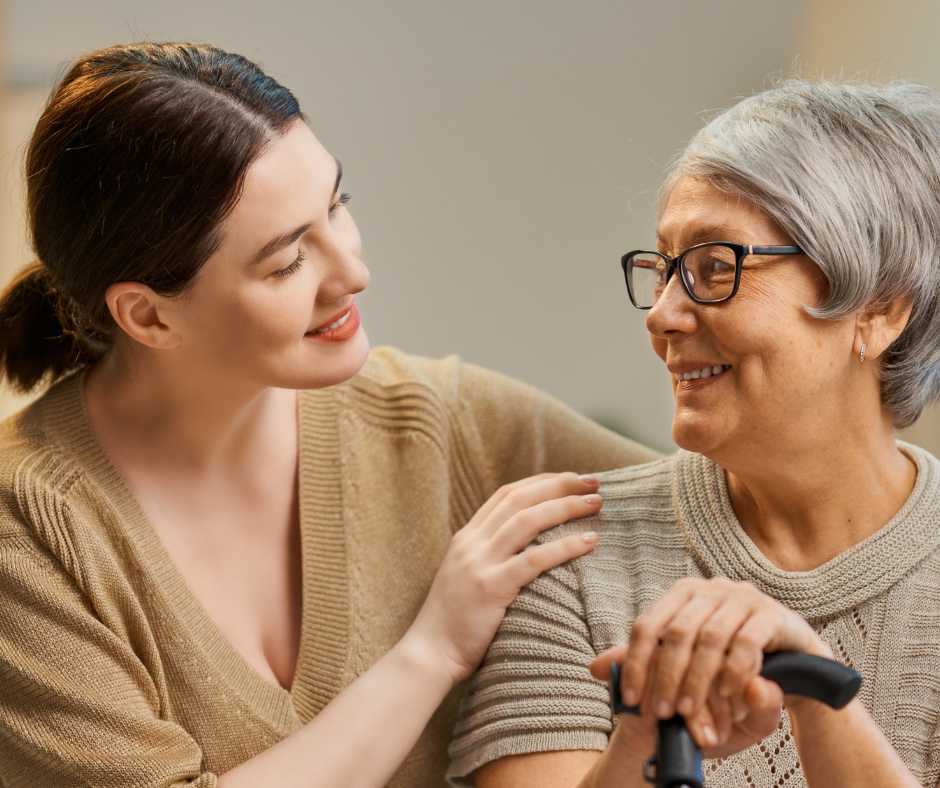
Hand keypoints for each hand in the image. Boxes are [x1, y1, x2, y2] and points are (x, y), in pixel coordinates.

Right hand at [407, 472, 603, 683]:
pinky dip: (565, 546)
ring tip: (596, 504)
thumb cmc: (453, 623)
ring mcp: (479, 564)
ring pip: (528, 521)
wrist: (429, 654)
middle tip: (593, 482)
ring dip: (566, 507)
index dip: (540, 481)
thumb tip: (527, 549)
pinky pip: (535, 560)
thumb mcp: (465, 577)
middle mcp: (472, 543)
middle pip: (520, 499)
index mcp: (466, 537)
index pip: (506, 494)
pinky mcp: (492, 588)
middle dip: (559, 485)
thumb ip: (489, 558)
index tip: (569, 479)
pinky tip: (589, 542)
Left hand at [591, 577, 831, 753]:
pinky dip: (733, 672)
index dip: (634, 663)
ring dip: (696, 679)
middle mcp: (708, 588)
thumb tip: (594, 668)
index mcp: (680, 595)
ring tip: (689, 711)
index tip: (631, 700)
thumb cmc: (730, 672)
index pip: (646, 625)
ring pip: (708, 637)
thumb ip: (646, 666)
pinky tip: (728, 695)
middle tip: (661, 713)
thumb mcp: (684, 673)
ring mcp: (741, 597)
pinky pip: (746, 642)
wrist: (796, 671)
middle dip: (664, 676)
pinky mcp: (771, 614)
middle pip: (675, 632)